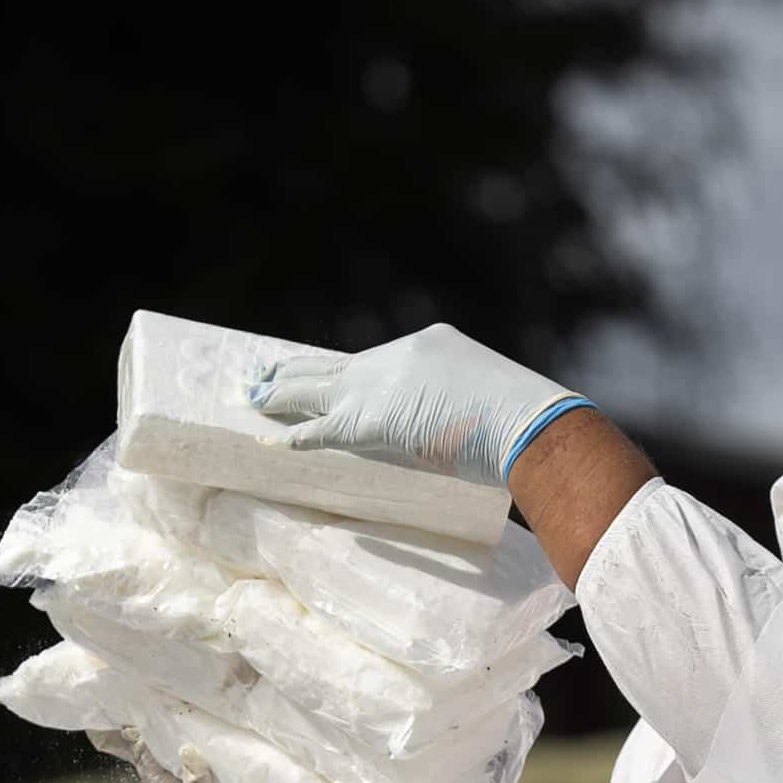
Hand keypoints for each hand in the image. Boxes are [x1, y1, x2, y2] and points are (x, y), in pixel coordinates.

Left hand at [245, 323, 591, 486]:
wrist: (528, 423)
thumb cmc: (525, 419)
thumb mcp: (490, 396)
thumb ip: (463, 404)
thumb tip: (463, 429)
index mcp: (429, 344)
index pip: (372, 360)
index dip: (341, 369)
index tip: (320, 371)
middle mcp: (397, 356)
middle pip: (335, 364)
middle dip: (298, 371)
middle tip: (265, 373)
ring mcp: (381, 385)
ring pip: (317, 388)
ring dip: (282, 394)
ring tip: (253, 396)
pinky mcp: (371, 420)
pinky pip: (320, 429)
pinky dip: (294, 434)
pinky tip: (271, 438)